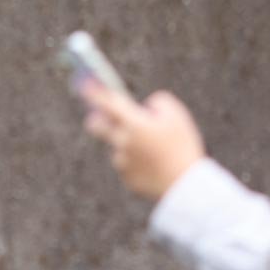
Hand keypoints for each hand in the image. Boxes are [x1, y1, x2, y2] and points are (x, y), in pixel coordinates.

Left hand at [81, 85, 205, 201]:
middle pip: (97, 127)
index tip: (84, 84)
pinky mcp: (128, 179)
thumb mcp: (177, 116)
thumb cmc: (182, 146)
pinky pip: (129, 166)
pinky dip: (138, 164)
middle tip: (100, 116)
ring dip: (129, 145)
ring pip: (119, 148)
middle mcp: (122, 143)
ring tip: (155, 152)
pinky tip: (156, 166)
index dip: (94, 92)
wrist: (185, 186)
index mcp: (133, 124)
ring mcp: (123, 163)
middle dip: (97, 119)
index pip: (108, 103)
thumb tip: (146, 108)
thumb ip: (158, 103)